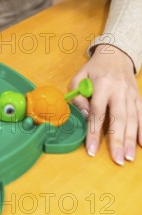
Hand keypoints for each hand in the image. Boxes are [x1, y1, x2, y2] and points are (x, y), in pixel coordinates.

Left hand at [70, 44, 141, 164]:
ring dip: (131, 139)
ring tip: (128, 157)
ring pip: (133, 119)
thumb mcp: (79, 76)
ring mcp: (131, 94)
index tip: (92, 150)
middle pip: (119, 118)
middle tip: (117, 160)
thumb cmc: (94, 69)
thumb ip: (78, 95)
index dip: (94, 132)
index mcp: (102, 85)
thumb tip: (86, 116)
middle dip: (118, 140)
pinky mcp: (138, 97)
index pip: (97, 112)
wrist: (116, 54)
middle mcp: (119, 90)